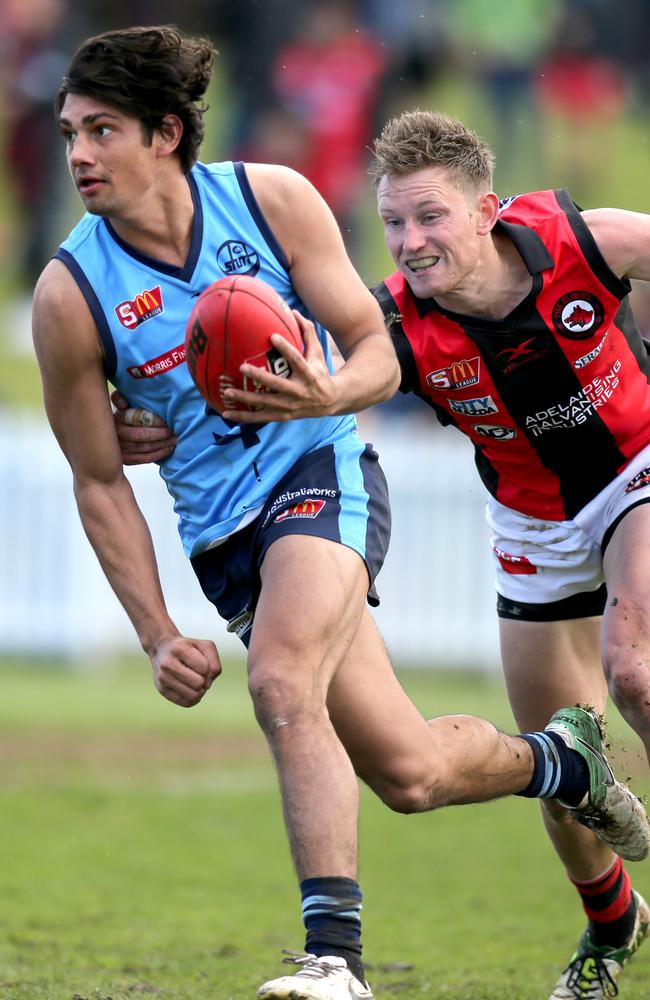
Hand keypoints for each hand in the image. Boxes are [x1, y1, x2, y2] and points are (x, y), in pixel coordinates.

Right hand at [112, 390, 176, 464]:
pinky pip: (145, 459)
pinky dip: (159, 454)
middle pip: (142, 436)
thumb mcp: (120, 405)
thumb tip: (123, 404)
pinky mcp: (125, 460)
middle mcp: (117, 435)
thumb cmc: (122, 417)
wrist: (111, 435)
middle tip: (173, 432)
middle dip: (161, 434)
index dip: (154, 421)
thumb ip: (120, 398)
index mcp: (117, 418)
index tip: (166, 422)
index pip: (137, 419)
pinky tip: (169, 449)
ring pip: (145, 448)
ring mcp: (120, 449)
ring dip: (163, 444)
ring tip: (175, 440)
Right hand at [150, 632, 221, 706]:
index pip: (204, 668)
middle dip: (204, 681)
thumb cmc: (188, 648)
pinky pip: (186, 703)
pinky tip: (192, 690)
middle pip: (198, 683)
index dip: (208, 669)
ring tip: (196, 683)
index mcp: (179, 648)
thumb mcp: (205, 646)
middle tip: (200, 675)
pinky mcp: (162, 690)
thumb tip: (208, 684)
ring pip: (192, 696)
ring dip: (200, 691)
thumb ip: (214, 662)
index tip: (203, 664)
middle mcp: (167, 663)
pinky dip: (194, 699)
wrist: (162, 649)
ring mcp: (162, 678)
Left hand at [221, 312, 338, 422]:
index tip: (272, 336)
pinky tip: (227, 413)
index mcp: (308, 374)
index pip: (297, 360)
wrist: (331, 401)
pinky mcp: (283, 416)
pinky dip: (244, 417)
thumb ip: (307, 332)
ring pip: (265, 403)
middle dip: (260, 376)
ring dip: (245, 399)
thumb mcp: (318, 353)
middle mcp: (299, 392)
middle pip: (277, 384)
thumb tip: (293, 311)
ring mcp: (290, 406)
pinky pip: (261, 417)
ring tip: (227, 391)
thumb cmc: (320, 371)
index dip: (286, 348)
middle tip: (242, 366)